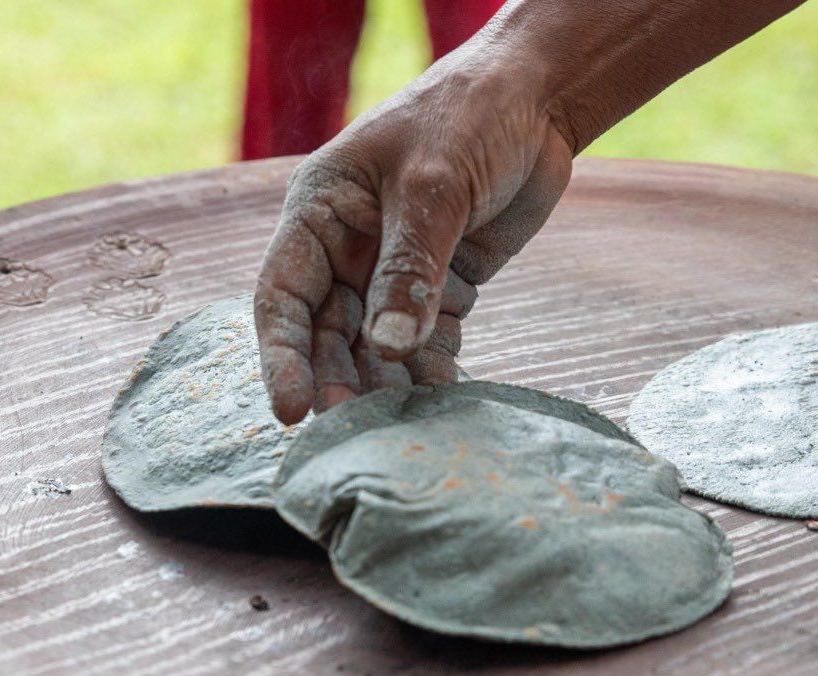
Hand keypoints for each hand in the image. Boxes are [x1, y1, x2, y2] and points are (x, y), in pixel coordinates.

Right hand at [255, 52, 573, 423]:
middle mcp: (348, 249)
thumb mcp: (433, 187)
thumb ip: (411, 268)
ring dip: (386, 388)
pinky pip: (429, 345)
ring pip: (377, 348)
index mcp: (320, 212)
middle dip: (338, 382)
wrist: (537, 100)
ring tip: (400, 432)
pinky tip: (443, 407)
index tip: (291, 411)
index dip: (281, 356)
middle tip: (353, 433)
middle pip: (328, 334)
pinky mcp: (443, 289)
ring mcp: (394, 272)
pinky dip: (433, 375)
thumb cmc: (469, 117)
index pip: (283, 295)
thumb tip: (388, 347)